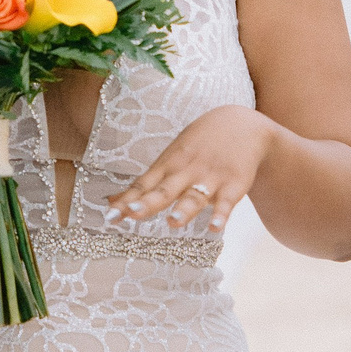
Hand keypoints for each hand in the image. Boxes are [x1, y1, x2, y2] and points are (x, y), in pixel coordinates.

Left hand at [106, 103, 271, 230]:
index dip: (127, 201)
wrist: (240, 124)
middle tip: (133, 213)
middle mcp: (185, 172)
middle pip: (165, 190)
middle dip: (149, 202)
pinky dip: (221, 215)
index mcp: (167, 166)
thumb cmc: (197, 145)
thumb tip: (111, 201)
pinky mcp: (233, 185)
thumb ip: (145, 184)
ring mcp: (209, 178)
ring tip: (173, 222)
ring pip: (194, 196)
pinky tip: (216, 227)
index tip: (110, 216)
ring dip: (184, 209)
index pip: (143, 185)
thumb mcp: (169, 158)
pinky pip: (226, 202)